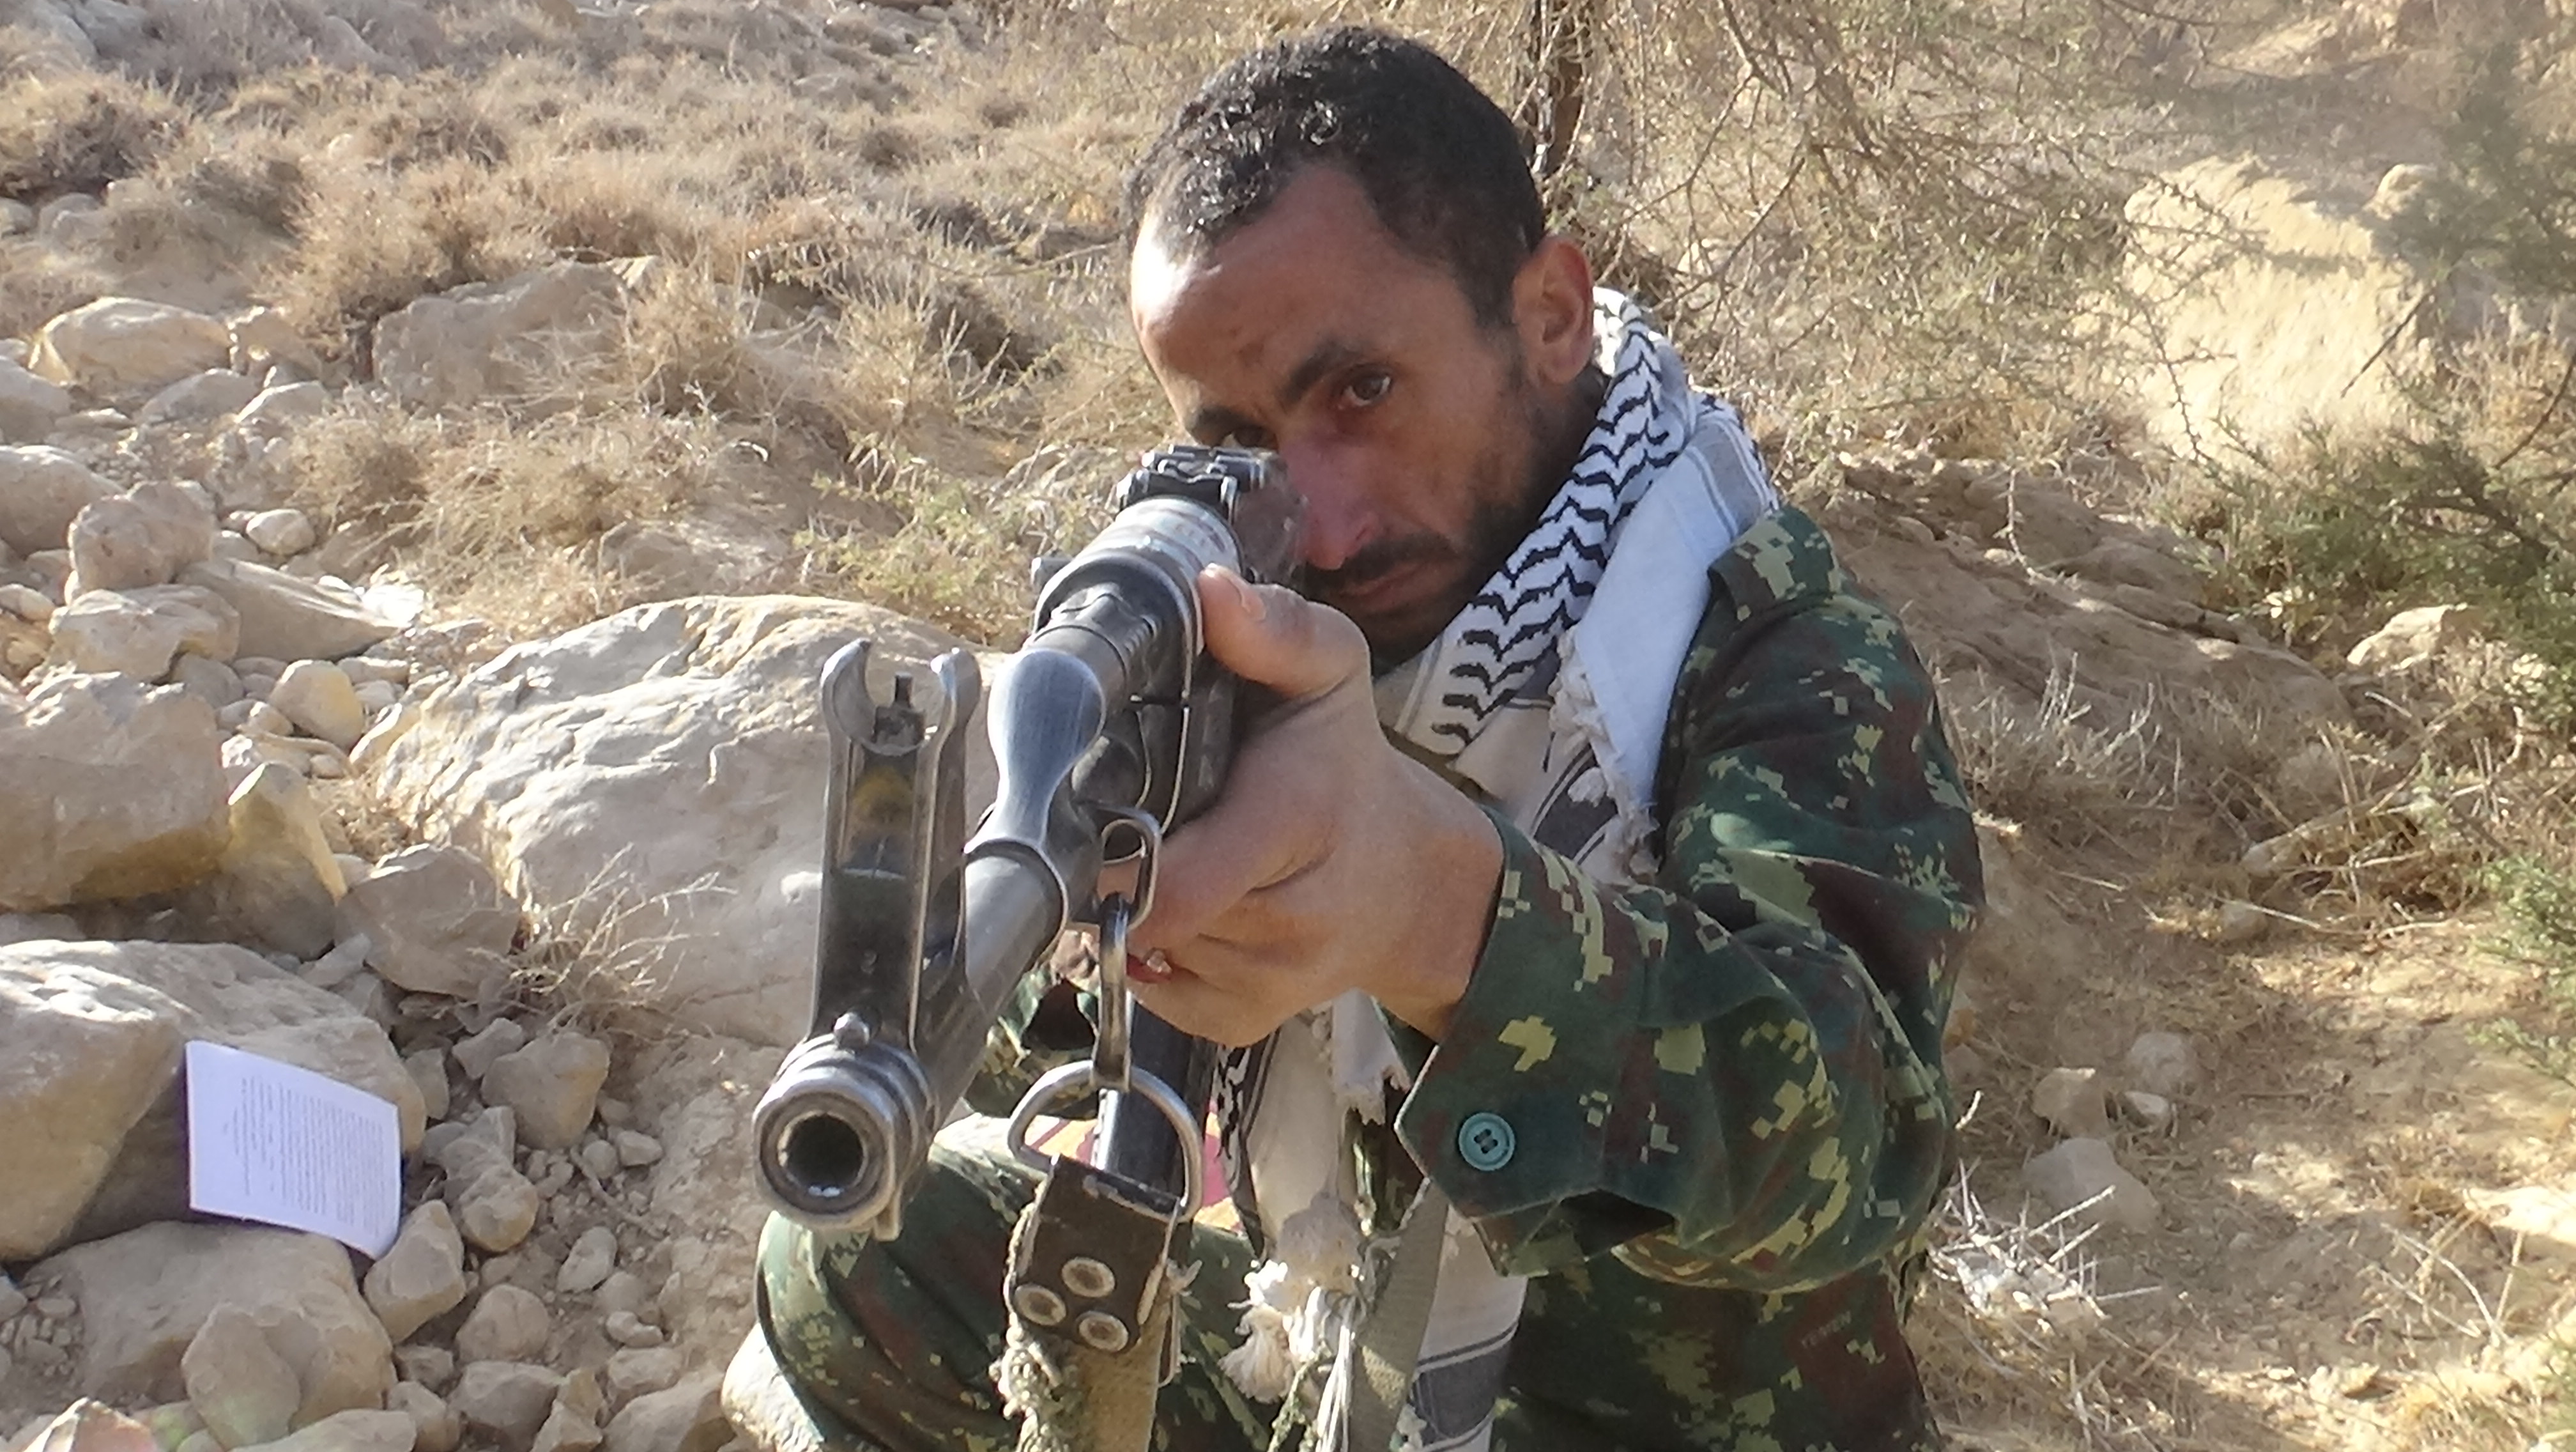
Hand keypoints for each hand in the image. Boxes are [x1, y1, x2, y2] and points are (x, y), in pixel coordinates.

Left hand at [1126, 566, 1502, 1046]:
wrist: (1412, 879)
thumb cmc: (1345, 767)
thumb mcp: (1330, 674)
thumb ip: (1273, 631)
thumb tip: (1207, 589)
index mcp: (1296, 823)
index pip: (1176, 882)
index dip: (1117, 860)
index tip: (1097, 816)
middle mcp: (1288, 920)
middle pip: (1150, 911)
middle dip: (1127, 866)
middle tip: (1136, 819)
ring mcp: (1268, 983)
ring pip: (1147, 950)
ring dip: (1141, 905)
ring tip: (1179, 855)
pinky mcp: (1243, 1022)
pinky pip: (1158, 994)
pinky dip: (1153, 955)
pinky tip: (1188, 907)